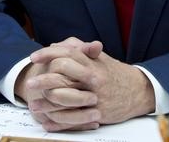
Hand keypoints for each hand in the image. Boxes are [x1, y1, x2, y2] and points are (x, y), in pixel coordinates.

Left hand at [25, 37, 155, 129]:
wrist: (138, 90)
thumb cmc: (114, 73)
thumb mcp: (99, 58)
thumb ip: (78, 50)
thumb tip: (56, 45)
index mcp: (92, 62)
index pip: (66, 54)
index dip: (48, 54)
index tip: (33, 57)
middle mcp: (93, 77)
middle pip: (62, 75)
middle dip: (43, 79)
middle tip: (29, 83)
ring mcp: (95, 96)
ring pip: (65, 99)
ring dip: (47, 103)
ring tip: (33, 105)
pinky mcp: (98, 113)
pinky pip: (75, 119)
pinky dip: (59, 122)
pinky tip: (47, 122)